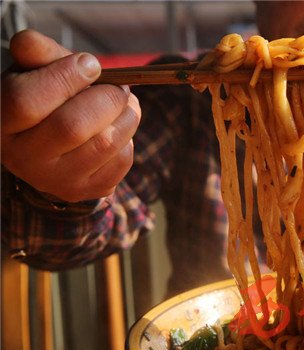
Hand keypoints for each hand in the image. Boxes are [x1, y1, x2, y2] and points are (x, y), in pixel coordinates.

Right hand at [1, 30, 140, 201]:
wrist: (52, 148)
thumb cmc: (44, 100)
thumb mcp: (35, 72)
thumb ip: (37, 54)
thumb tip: (29, 43)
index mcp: (2, 123)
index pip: (26, 101)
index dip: (65, 77)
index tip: (90, 65)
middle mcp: (24, 158)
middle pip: (72, 126)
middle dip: (106, 98)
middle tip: (118, 87)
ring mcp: (56, 180)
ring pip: (105, 143)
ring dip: (127, 116)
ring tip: (125, 103)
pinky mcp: (86, 190)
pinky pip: (121, 161)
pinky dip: (129, 138)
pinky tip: (120, 127)